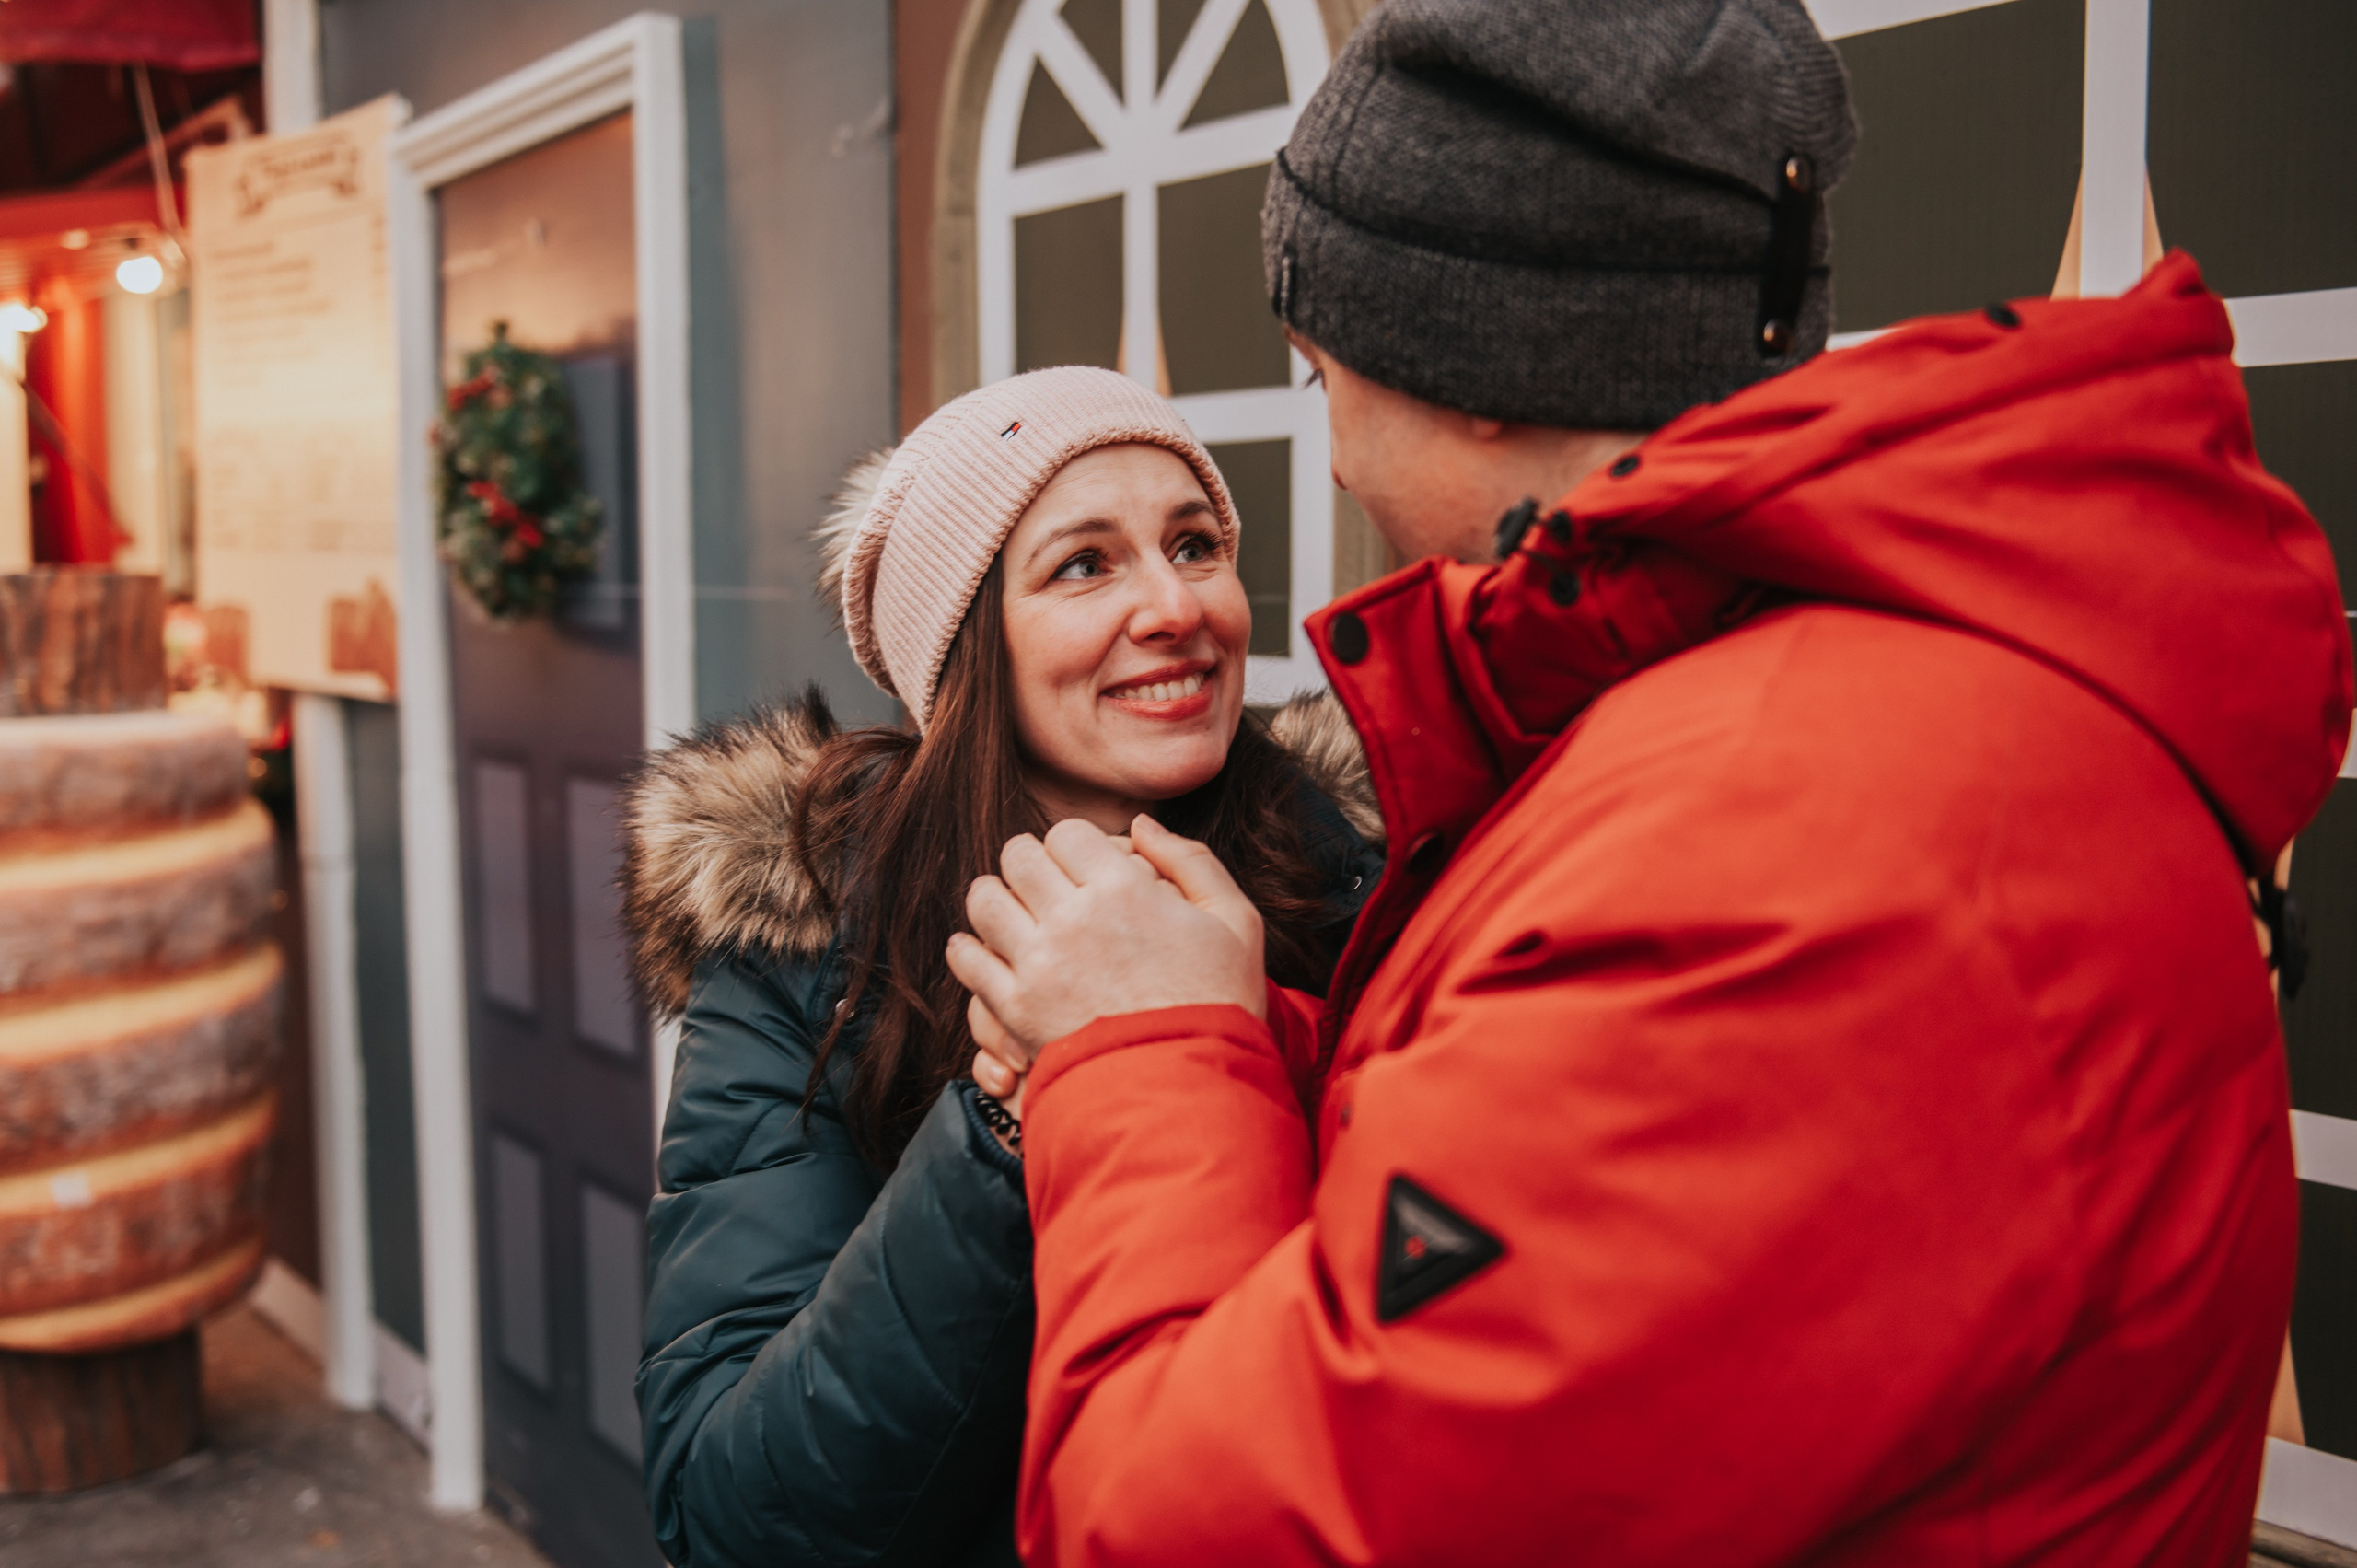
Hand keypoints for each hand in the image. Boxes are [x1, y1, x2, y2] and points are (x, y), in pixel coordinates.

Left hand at [947, 815, 1265, 1082]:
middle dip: (1032, 864)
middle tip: (1049, 886)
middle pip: (1018, 856)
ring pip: (983, 900)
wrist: (1190, 1091)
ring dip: (998, 899)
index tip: (1086, 868)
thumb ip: (1189, 860)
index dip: (1075, 845)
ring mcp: (1038, 964)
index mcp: (1124, 888)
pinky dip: (970, 949)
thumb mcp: (1235, 921)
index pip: (1066, 833)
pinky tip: (990, 953)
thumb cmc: (1221, 1004)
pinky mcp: (1014, 1010)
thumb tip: (1141, 824)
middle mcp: (1072, 918)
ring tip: (1018, 916)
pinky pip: (966, 959)